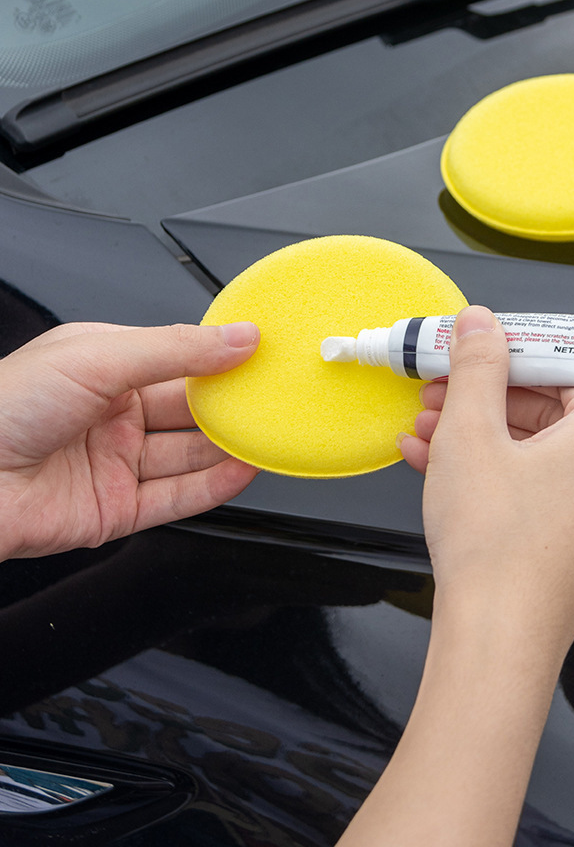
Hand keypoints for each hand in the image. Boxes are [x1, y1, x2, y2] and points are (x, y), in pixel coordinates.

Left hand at [0, 320, 259, 558]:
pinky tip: (241, 470)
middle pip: (188, 409)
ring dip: (228, 446)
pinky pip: (176, 497)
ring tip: (268, 435)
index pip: (177, 358)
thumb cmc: (4, 407)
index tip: (261, 352)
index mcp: (103, 364)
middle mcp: (110, 413)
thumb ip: (175, 349)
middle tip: (273, 397)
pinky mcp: (114, 509)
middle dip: (230, 404)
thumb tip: (236, 337)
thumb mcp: (98, 357)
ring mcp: (113, 462)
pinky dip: (213, 486)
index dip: (218, 356)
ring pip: (187, 454)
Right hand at [399, 306, 573, 643]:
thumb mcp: (471, 432)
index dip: (516, 347)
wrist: (494, 643)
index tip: (477, 342)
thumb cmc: (495, 549)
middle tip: (440, 385)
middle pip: (554, 405)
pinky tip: (434, 463)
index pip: (573, 363)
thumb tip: (481, 323)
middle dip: (486, 393)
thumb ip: (478, 364)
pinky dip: (492, 470)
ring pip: (539, 447)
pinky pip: (539, 485)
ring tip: (426, 426)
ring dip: (479, 431)